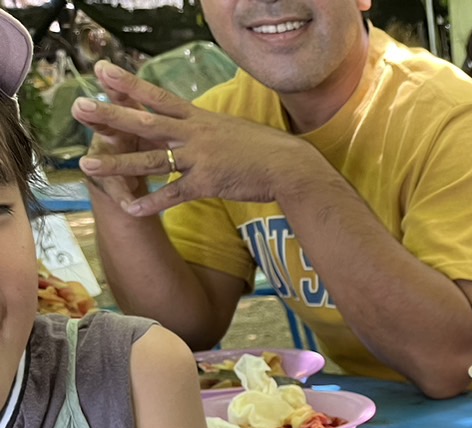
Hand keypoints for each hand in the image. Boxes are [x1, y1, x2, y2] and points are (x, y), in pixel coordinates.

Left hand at [73, 60, 316, 217]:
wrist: (291, 167)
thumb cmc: (268, 149)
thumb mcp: (234, 129)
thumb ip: (209, 128)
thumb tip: (197, 124)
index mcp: (200, 118)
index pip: (158, 96)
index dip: (129, 84)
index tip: (101, 71)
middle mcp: (195, 134)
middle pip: (144, 122)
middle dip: (110, 116)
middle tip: (78, 108)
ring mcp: (201, 159)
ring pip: (151, 160)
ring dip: (117, 164)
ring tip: (87, 165)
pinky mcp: (209, 183)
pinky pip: (174, 194)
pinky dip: (152, 202)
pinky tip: (130, 209)